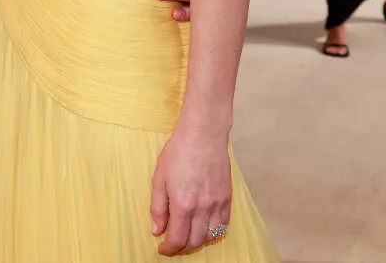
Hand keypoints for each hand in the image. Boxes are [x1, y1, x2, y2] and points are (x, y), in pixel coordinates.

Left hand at [150, 127, 232, 255]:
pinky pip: (225, 225)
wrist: (203, 135)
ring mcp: (218, 204)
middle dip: (183, 247)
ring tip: (188, 236)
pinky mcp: (228, 198)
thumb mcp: (159, 178)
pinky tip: (205, 228)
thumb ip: (158, 207)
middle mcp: (203, 208)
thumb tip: (157, 230)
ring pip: (211, 236)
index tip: (163, 249)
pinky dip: (215, 231)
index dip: (169, 248)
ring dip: (199, 241)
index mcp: (183, 204)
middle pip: (195, 241)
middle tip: (173, 245)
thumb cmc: (178, 152)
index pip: (178, 238)